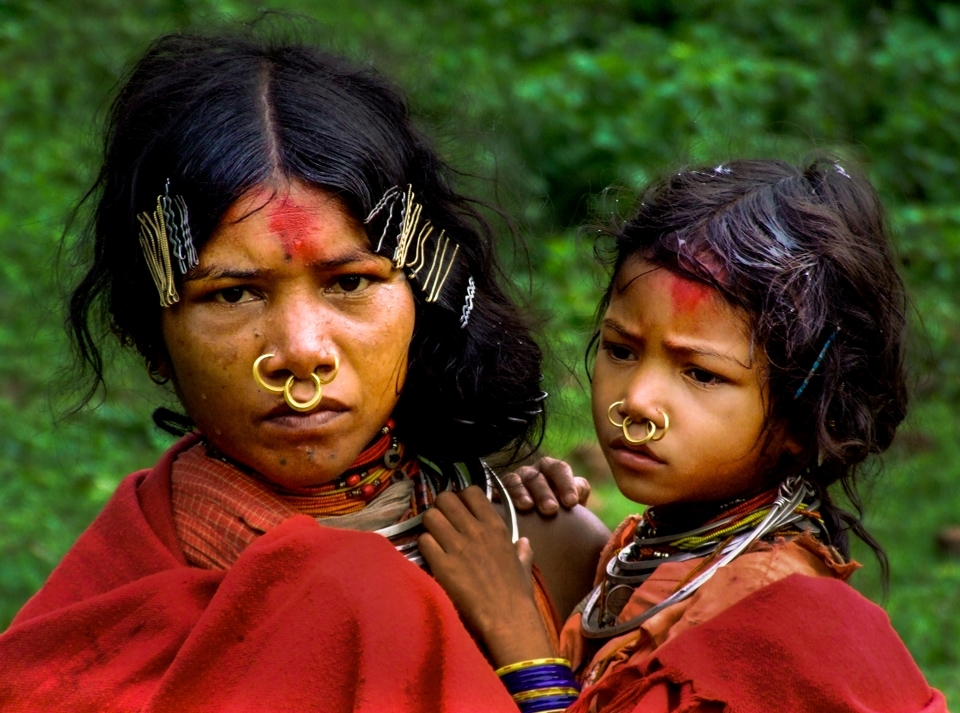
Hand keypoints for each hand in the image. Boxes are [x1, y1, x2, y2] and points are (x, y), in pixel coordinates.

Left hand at [419, 487, 554, 666]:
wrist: (507, 619)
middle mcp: (475, 530)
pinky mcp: (442, 564)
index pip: (471, 492)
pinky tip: (431, 556)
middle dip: (440, 508)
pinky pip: (423, 541)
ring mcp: (457, 546)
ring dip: (429, 525)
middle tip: (441, 523)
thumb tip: (523, 542)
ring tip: (433, 538)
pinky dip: (424, 546)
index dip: (461, 499)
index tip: (460, 511)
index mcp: (495, 527)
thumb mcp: (524, 566)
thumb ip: (522, 550)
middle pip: (445, 499)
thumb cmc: (517, 594)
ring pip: (430, 516)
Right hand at [500, 456, 590, 514]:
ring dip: (520, 492)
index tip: (571, 502)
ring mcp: (513, 483)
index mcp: (552, 472)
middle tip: (551, 509)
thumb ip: (579, 495)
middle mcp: (532, 474)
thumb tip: (577, 494)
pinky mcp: (497, 494)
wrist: (542, 535)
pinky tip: (502, 506)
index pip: (559, 470)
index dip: (565, 483)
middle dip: (544, 492)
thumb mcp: (575, 507)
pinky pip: (495, 490)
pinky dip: (499, 496)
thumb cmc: (562, 519)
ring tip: (527, 506)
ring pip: (514, 481)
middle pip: (536, 476)